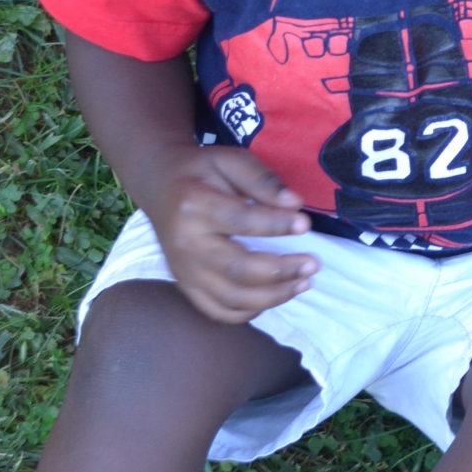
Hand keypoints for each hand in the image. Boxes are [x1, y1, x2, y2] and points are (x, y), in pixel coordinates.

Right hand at [139, 142, 318, 324]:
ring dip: (273, 296)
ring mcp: (184, 269)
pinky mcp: (185, 285)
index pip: (241, 221)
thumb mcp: (229, 159)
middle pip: (237, 268)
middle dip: (281, 271)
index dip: (276, 225)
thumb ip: (261, 180)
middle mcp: (185, 243)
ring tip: (303, 283)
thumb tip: (294, 204)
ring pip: (231, 297)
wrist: (158, 184)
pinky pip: (217, 311)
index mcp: (194, 205)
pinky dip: (248, 312)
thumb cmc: (200, 170)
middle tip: (313, 264)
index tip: (305, 224)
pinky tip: (274, 298)